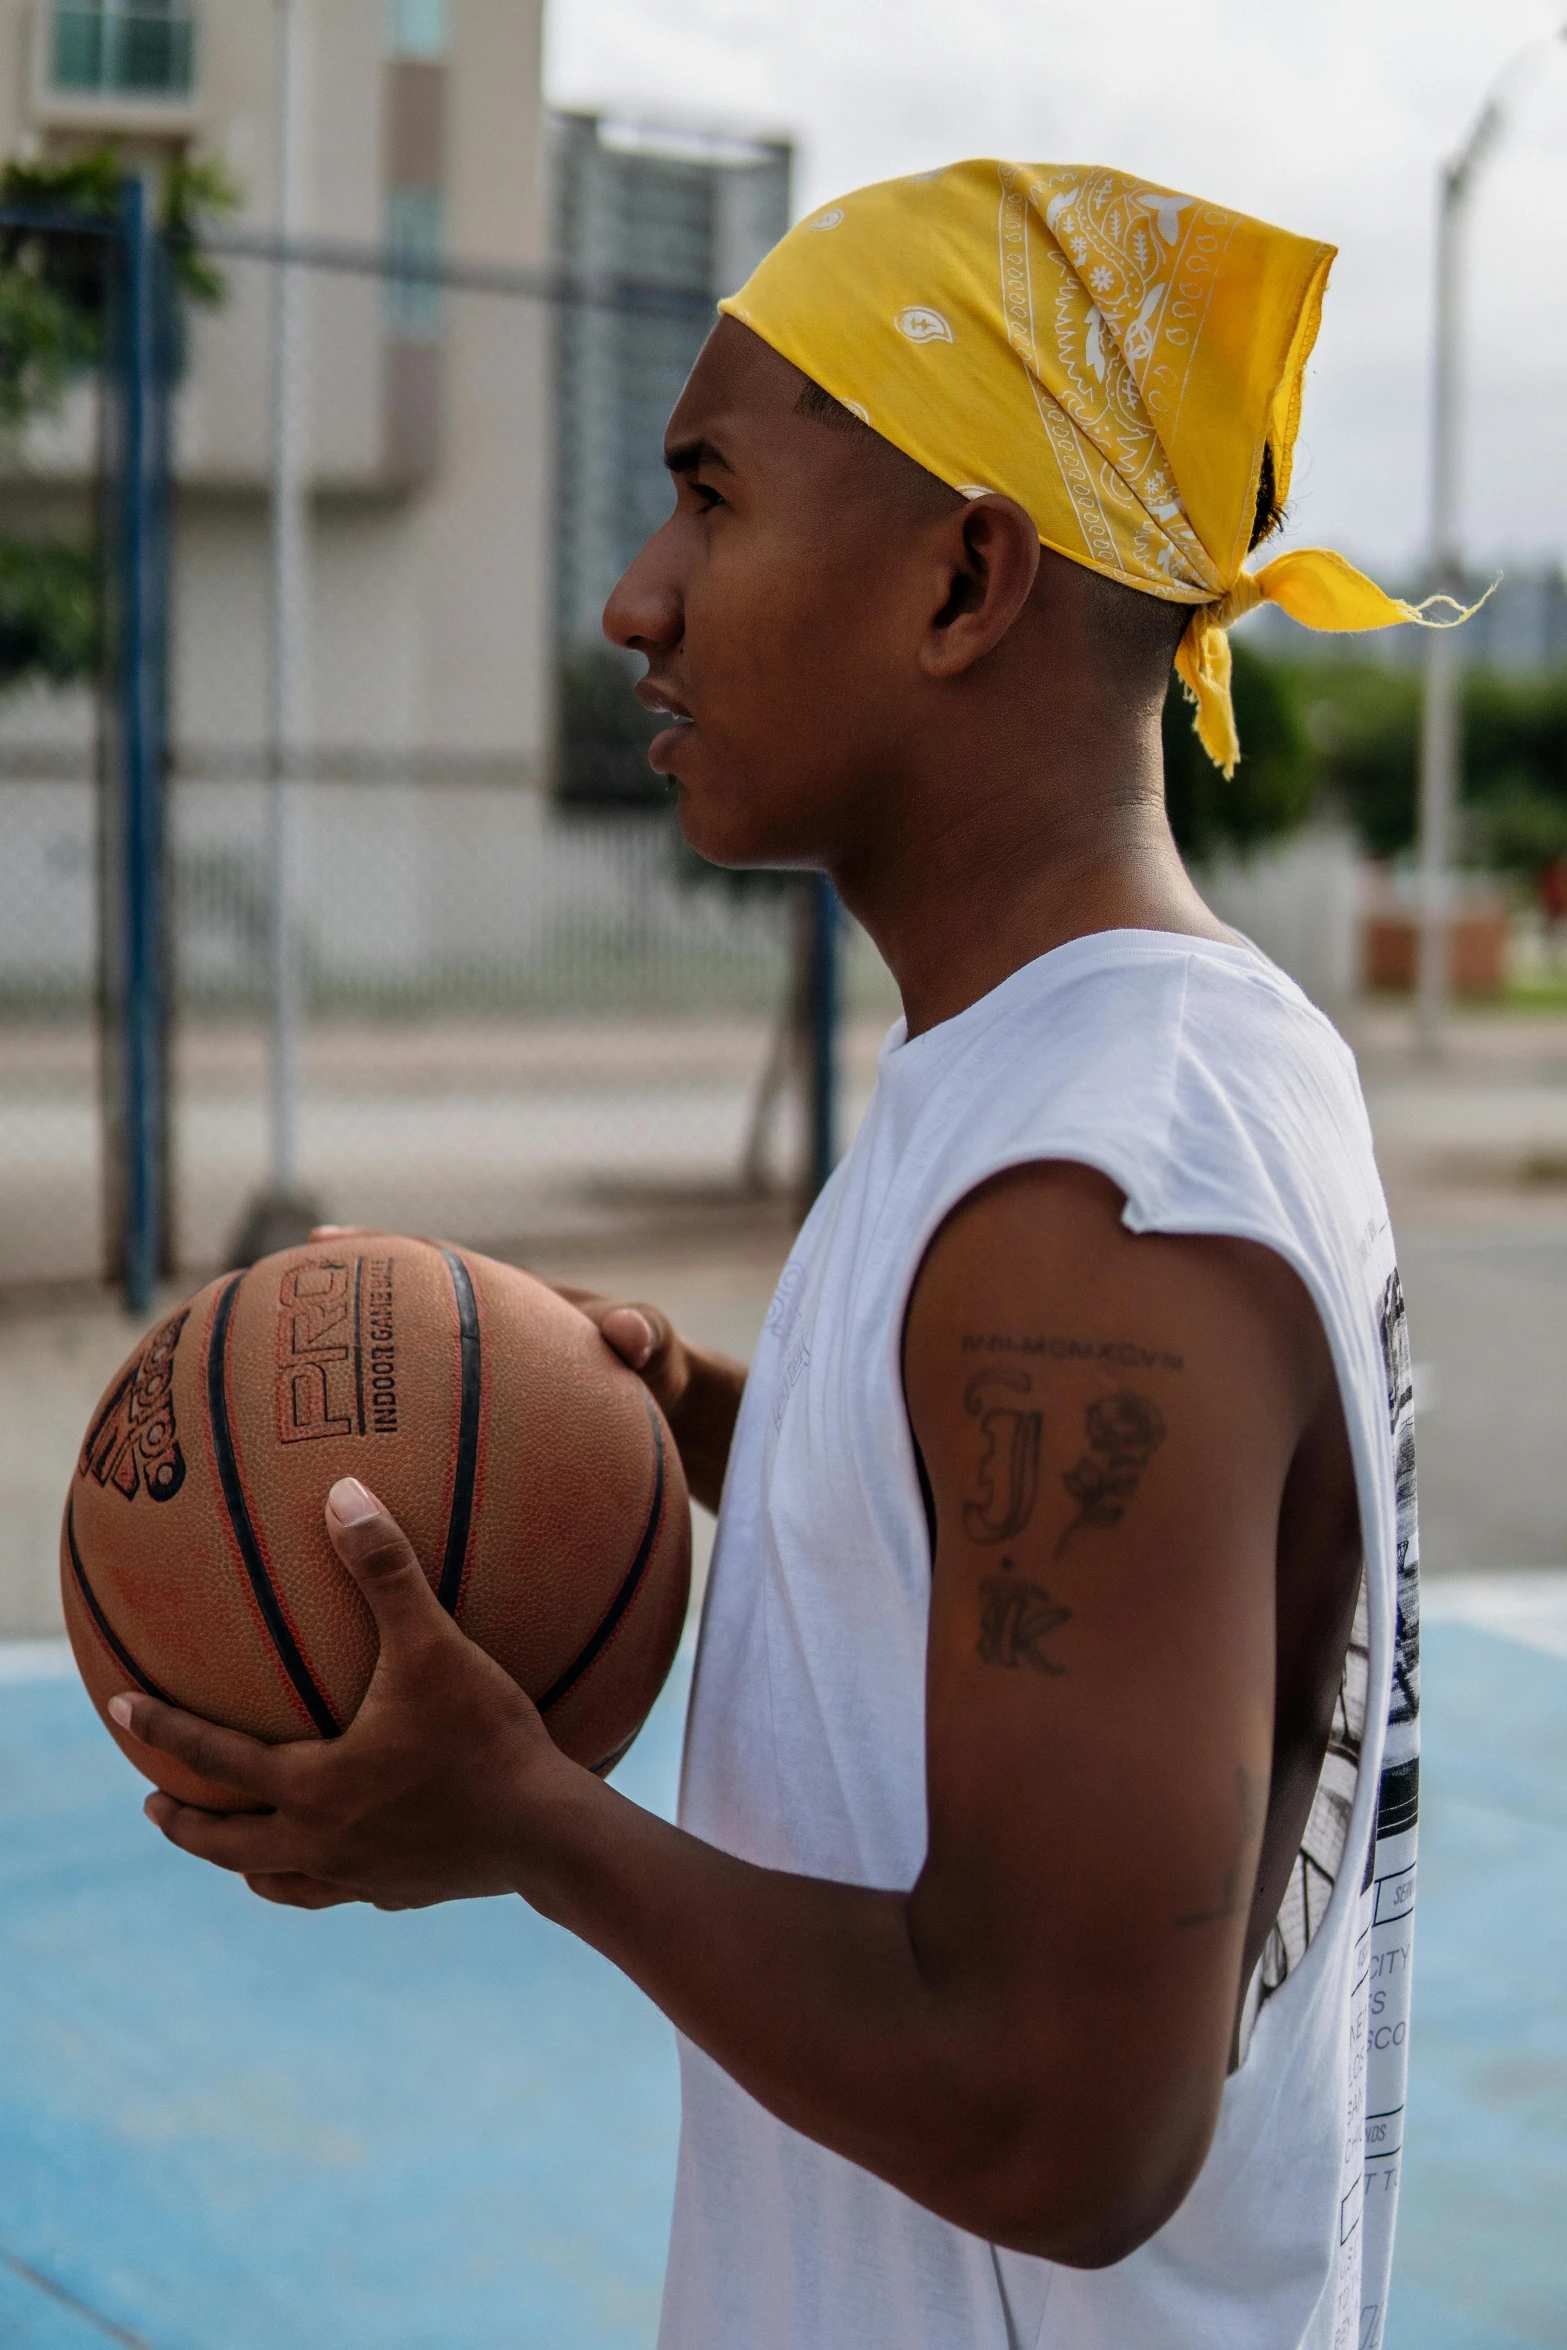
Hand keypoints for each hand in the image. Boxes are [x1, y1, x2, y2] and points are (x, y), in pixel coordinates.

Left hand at [109, 1478, 572, 1911]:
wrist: (549, 1835)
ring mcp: (359, 1878)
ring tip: (235, 1849)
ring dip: (243, 1859)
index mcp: (312, 1785)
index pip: (213, 1758)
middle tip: (151, 1802)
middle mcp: (322, 1842)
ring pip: (278, 1880)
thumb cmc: (486, 1738)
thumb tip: (342, 1492)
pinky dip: (322, 1879)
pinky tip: (344, 1861)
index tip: (117, 1709)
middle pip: (225, 1843)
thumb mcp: (434, 1645)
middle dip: (183, 1823)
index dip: (162, 1728)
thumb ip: (385, 1571)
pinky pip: (342, 1893)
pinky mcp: (401, 1895)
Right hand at [307, 1233, 745, 1515]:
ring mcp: (473, 1400)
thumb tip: (628, 1332)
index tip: (319, 1245)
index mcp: (507, 1308)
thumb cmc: (668, 1377)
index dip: (379, 1251)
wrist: (679, 1427)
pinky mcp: (483, 1448)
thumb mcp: (664, 1355)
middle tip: (260, 1325)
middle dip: (332, 1321)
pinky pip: (429, 1453)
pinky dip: (394, 1473)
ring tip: (270, 1421)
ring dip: (346, 1400)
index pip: (432, 1265)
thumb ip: (648, 1337)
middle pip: (390, 1326)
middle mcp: (477, 1349)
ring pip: (397, 1393)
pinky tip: (354, 1518)